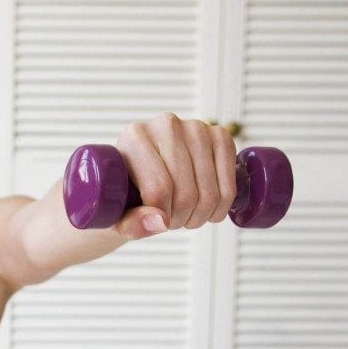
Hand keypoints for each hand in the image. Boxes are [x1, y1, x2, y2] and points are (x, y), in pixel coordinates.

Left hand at [113, 111, 236, 239]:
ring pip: (209, 192)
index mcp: (133, 137)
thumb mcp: (118, 215)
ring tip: (186, 216)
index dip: (162, 216)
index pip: (158, 188)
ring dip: (200, 215)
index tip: (157, 221)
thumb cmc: (125, 194)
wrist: (144, 173)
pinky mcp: (219, 135)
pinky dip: (221, 206)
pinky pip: (230, 183)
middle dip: (181, 218)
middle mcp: (165, 125)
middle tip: (171, 221)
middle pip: (186, 193)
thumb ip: (131, 223)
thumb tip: (160, 222)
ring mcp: (196, 127)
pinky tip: (208, 209)